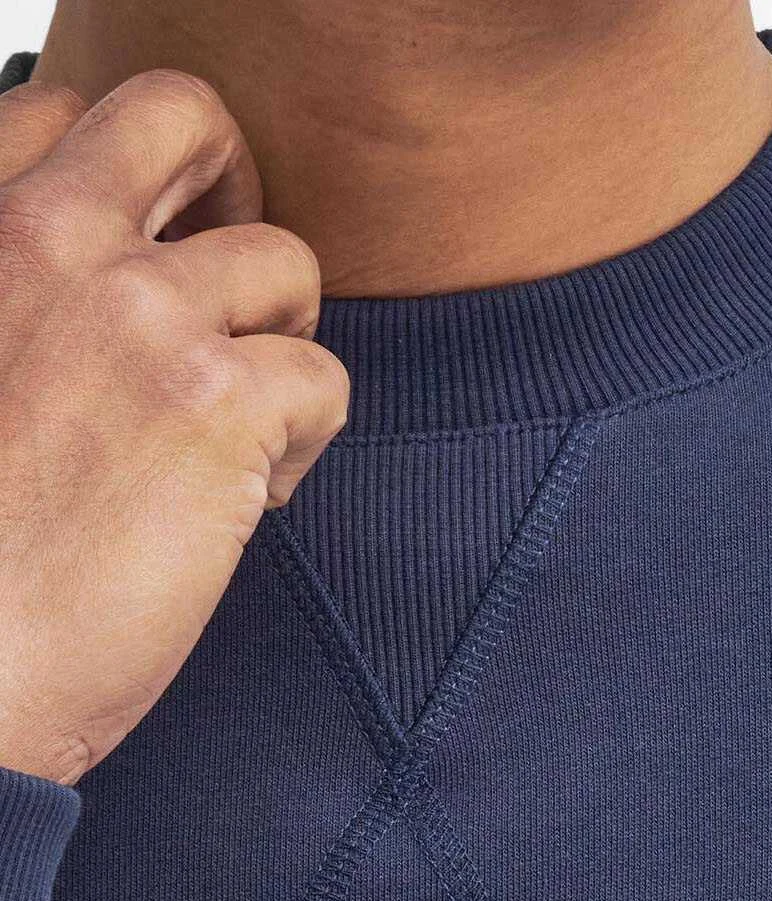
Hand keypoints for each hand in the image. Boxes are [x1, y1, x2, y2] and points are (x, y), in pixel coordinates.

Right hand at [0, 69, 348, 784]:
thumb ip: (16, 305)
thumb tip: (99, 301)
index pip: (62, 114)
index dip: (130, 190)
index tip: (143, 265)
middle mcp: (45, 239)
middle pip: (185, 118)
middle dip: (232, 192)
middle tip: (235, 294)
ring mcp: (139, 313)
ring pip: (284, 263)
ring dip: (279, 348)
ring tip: (236, 441)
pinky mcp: (221, 402)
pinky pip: (326, 377)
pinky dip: (306, 442)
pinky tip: (251, 500)